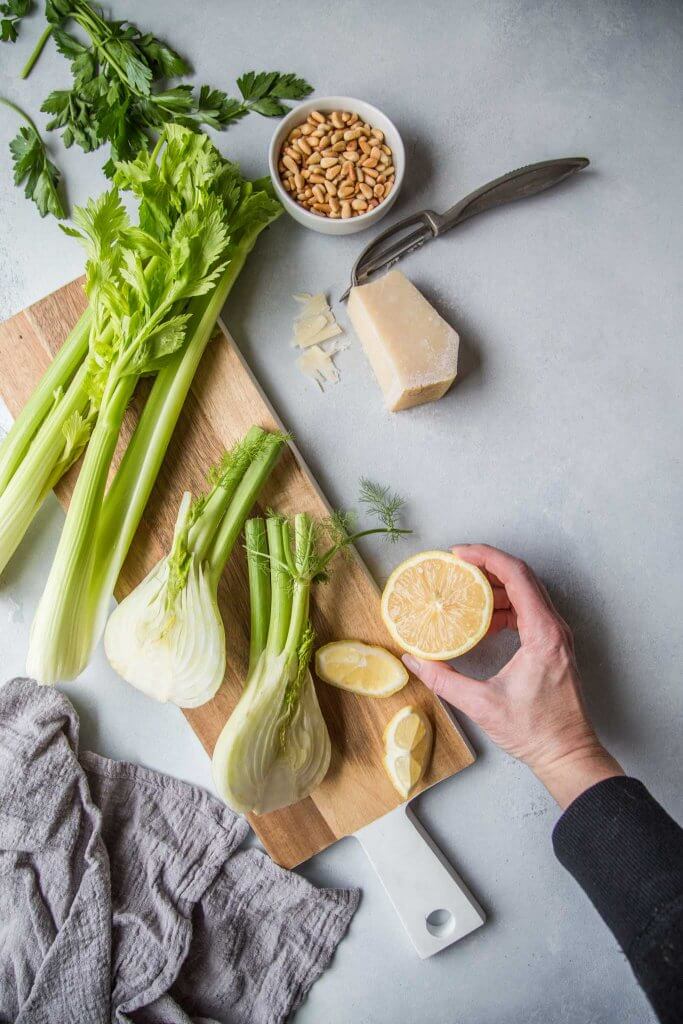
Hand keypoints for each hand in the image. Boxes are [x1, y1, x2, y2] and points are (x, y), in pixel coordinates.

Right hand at [402, 544, 622, 808]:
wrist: (567, 754)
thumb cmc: (534, 731)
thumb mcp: (480, 704)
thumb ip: (442, 680)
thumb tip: (413, 660)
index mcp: (543, 633)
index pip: (517, 576)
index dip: (486, 557)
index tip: (459, 554)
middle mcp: (555, 628)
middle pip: (523, 578)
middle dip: (487, 566)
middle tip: (456, 565)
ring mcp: (557, 636)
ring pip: (527, 593)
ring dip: (495, 588)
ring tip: (464, 592)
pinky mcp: (554, 646)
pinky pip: (529, 612)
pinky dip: (505, 608)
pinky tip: (482, 622)